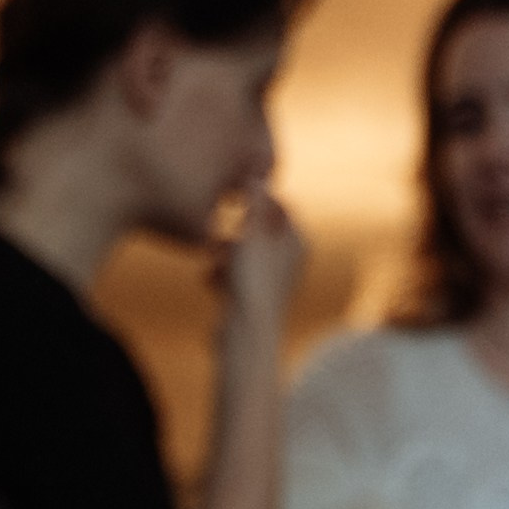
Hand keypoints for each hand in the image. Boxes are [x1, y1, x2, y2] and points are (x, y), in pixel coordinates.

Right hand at [218, 184, 306, 331]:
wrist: (247, 333)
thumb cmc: (253, 280)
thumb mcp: (252, 231)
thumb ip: (255, 201)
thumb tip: (257, 175)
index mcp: (299, 242)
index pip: (280, 206)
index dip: (256, 199)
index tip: (235, 197)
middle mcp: (292, 262)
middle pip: (262, 231)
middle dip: (239, 228)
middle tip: (220, 225)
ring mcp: (275, 282)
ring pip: (248, 254)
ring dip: (227, 251)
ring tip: (211, 252)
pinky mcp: (258, 300)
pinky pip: (239, 277)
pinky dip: (225, 274)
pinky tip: (210, 277)